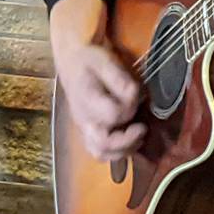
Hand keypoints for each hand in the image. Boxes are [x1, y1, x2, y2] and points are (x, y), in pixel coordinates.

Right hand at [49, 0, 145, 161]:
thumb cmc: (90, 60)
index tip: (137, 96)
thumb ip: (120, 79)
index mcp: (87, 98)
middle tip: (142, 128)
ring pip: (100, 153)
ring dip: (123, 151)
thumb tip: (134, 95)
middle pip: (103, 144)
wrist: (71, 62)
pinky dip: (115, 153)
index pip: (112, 115)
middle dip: (127, 142)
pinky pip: (99, 152)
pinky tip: (130, 141)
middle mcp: (83, 118)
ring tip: (138, 137)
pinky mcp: (87, 131)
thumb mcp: (105, 61)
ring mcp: (84, 127)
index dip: (129, 108)